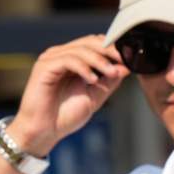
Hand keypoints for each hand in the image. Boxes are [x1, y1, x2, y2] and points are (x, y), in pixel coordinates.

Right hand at [7, 36, 129, 155]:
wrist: (44, 132)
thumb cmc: (66, 115)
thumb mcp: (95, 96)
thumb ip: (110, 81)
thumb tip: (127, 67)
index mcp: (73, 59)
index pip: (95, 43)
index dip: (113, 48)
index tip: (129, 59)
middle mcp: (60, 55)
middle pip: (89, 41)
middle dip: (109, 50)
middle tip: (123, 60)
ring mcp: (51, 60)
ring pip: (80, 49)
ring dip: (99, 60)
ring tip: (111, 73)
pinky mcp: (44, 67)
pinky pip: (68, 60)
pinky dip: (84, 68)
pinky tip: (93, 80)